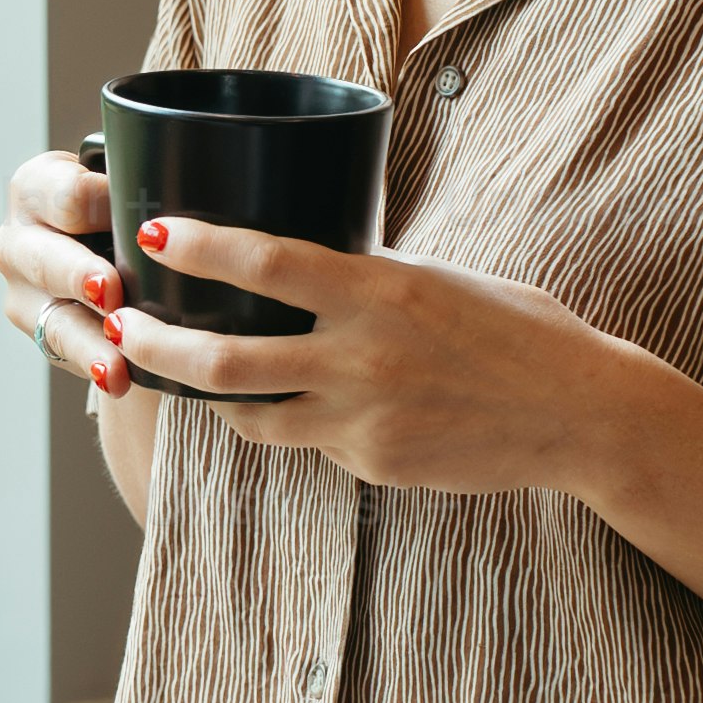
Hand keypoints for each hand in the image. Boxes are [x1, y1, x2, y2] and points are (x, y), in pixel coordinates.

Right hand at [0, 140, 130, 398]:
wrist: (115, 252)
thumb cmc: (128, 212)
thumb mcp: (131, 193)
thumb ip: (144, 195)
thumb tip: (181, 202)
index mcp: (38, 187)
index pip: (67, 195)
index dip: (102, 209)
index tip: (137, 228)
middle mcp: (17, 237)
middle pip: (48, 257)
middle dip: (79, 275)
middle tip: (110, 291)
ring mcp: (21, 291)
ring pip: (54, 318)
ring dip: (87, 340)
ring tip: (115, 364)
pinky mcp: (37, 332)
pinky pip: (64, 353)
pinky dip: (94, 365)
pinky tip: (116, 380)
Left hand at [109, 217, 657, 496]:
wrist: (580, 414)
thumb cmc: (515, 330)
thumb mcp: (438, 280)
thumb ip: (367, 279)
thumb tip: (302, 262)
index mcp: (380, 292)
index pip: (267, 264)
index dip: (200, 250)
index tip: (155, 236)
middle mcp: (362, 357)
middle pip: (224, 362)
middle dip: (157, 347)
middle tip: (121, 331)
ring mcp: (364, 420)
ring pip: (250, 415)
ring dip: (209, 397)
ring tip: (181, 376)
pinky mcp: (372, 466)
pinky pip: (310, 443)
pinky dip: (296, 423)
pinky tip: (304, 408)